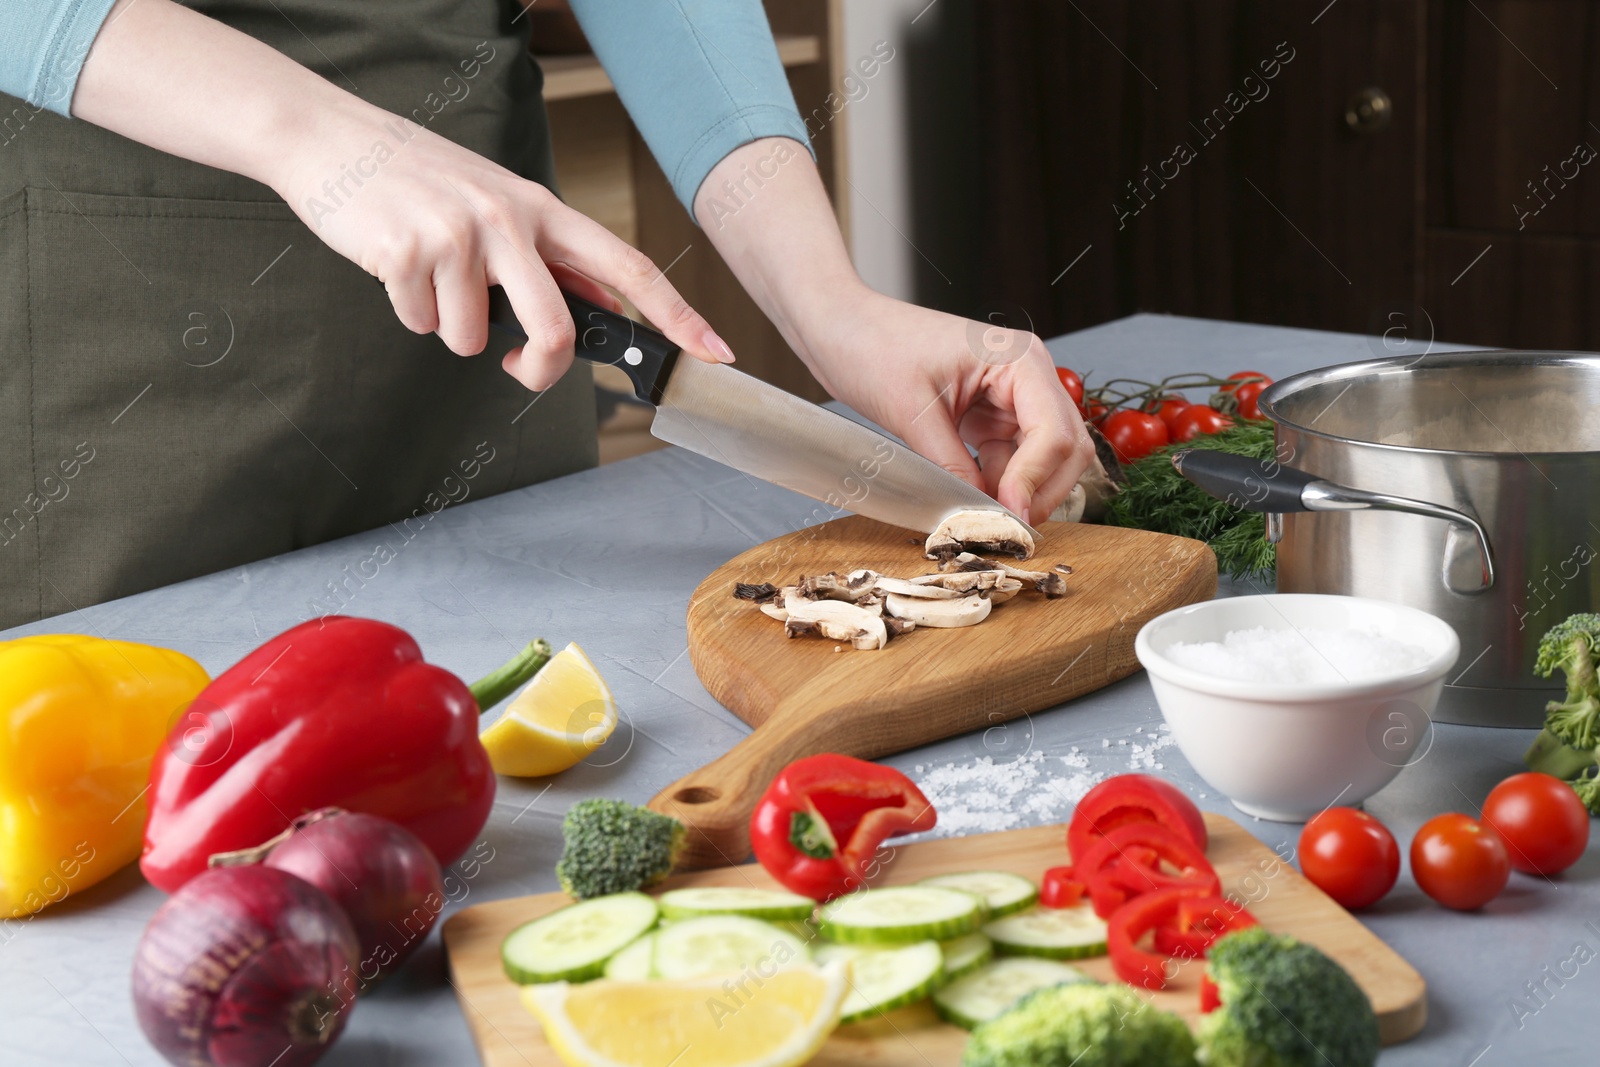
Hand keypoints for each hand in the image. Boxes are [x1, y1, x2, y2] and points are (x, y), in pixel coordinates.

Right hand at [275, 109, 733, 388]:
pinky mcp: (409, 252)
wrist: (333, 141)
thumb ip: (546, 257)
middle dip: (540, 369)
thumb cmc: (421, 181)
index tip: (713, 348)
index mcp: (543, 211)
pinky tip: (399, 268)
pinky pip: (423, 326)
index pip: (627, 267)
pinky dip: (409, 312)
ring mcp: (460, 234)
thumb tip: (596, 309)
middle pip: (555, 330)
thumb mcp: (499, 204)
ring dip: (451, 327)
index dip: (676, 314)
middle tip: (519, 367)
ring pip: (475, 340)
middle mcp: (510, 219)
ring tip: (432, 278)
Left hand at [801, 287, 1093, 522]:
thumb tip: (979, 513)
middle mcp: (1028, 378)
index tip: (1007, 515)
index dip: (1035, 479)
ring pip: (1042, 462)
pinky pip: (1010, 463)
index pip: (1054, 431)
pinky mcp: (990, 419)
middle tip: (1003, 529)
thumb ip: (951, 465)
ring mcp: (1011, 399)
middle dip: (1039, 492)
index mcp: (1020, 359)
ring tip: (982, 518)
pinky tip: (970, 502)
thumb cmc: (872, 344)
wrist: (840, 329)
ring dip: (1019, 494)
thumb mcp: (911, 412)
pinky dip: (997, 487)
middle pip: (1065, 449)